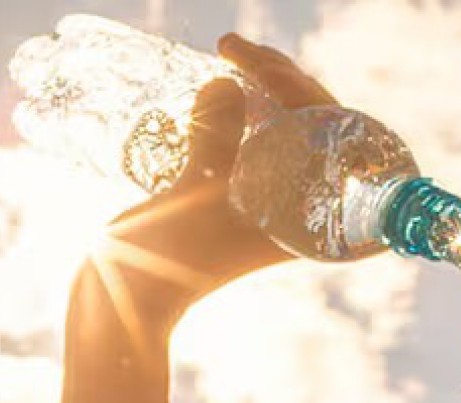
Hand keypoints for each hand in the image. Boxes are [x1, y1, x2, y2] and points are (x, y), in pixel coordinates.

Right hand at [87, 34, 338, 322]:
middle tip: (234, 48)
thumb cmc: (167, 260)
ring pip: (281, 129)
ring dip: (260, 87)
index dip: (305, 95)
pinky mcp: (236, 194)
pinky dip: (240, 108)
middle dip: (280, 81)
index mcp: (313, 224)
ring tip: (228, 53)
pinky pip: (252, 138)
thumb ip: (216, 139)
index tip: (263, 68)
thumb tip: (229, 83)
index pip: (335, 144)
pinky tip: (219, 83)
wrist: (125, 296)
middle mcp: (301, 212)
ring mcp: (269, 202)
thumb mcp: (195, 195)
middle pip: (312, 130)